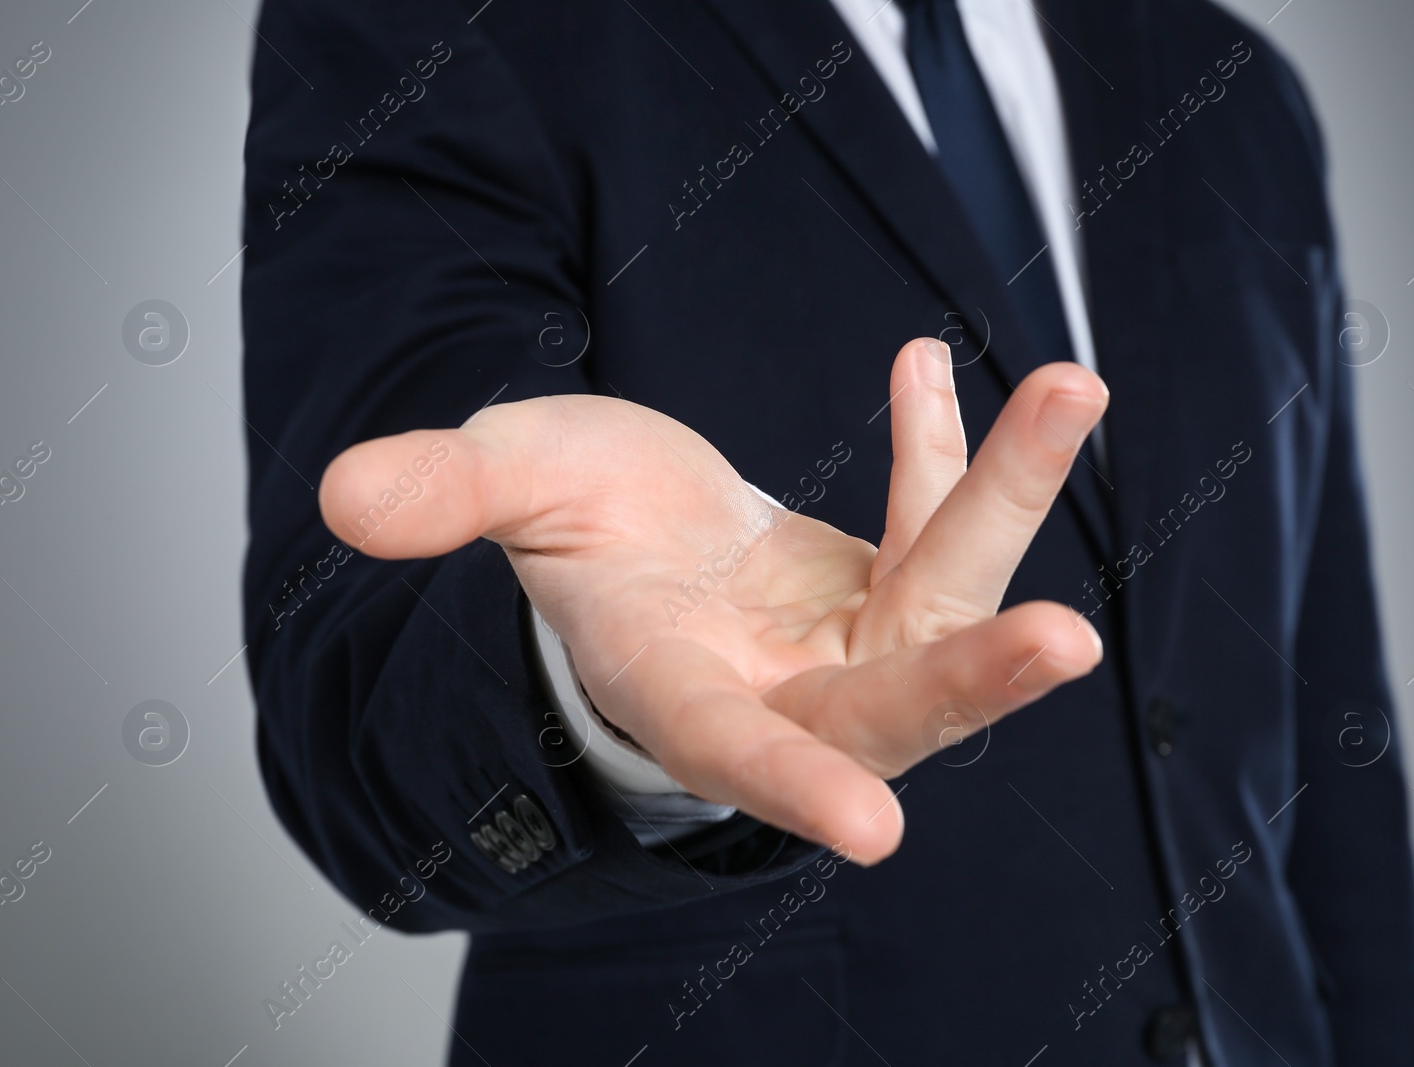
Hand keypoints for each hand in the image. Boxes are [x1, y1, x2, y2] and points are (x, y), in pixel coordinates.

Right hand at [319, 338, 1107, 864]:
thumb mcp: (510, 492)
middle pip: (890, 706)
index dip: (793, 786)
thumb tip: (344, 498)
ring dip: (1004, 493)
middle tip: (1064, 641)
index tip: (874, 831)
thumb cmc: (576, 537)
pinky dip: (944, 455)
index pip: (736, 751)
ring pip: (949, 596)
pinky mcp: (893, 596)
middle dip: (970, 677)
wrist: (643, 539)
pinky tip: (922, 365)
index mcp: (681, 694)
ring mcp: (851, 649)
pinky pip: (934, 527)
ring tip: (1069, 385)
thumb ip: (447, 496)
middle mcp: (782, 691)